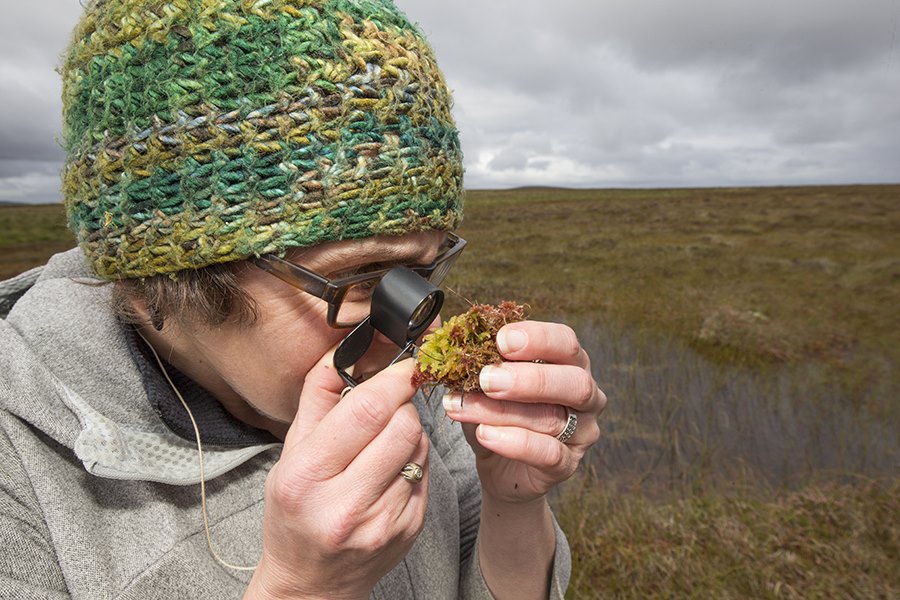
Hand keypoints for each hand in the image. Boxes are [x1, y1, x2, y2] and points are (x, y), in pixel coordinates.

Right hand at [246, 352, 427, 599]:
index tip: (405, 365)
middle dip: (401, 405)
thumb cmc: (295, 513)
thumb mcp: (290, 453)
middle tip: (387, 407)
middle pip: (403, 425)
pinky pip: (426, 472)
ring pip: (420, 447)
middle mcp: (345, 504)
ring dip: (407, 433)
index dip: (394, 379)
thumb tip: (345, 350)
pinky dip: (412, 461)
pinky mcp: (409, 529)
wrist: (311, 583)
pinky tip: (389, 472)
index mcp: (307, 477)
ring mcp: (383, 521)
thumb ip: (318, 397)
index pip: (367, 411)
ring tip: (381, 445)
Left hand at [442, 320, 605, 503]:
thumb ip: (467, 354)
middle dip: (527, 378)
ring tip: (464, 407)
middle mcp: (584, 393)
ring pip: (553, 418)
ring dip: (503, 411)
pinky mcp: (567, 464)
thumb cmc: (496, 412)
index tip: (501, 340)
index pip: (565, 341)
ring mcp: (581, 431)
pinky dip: (515, 443)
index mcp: (567, 361)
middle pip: (572, 380)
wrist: (499, 465)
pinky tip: (485, 434)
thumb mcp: (480, 380)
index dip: (537, 338)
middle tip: (487, 379)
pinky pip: (548, 454)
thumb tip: (434, 325)